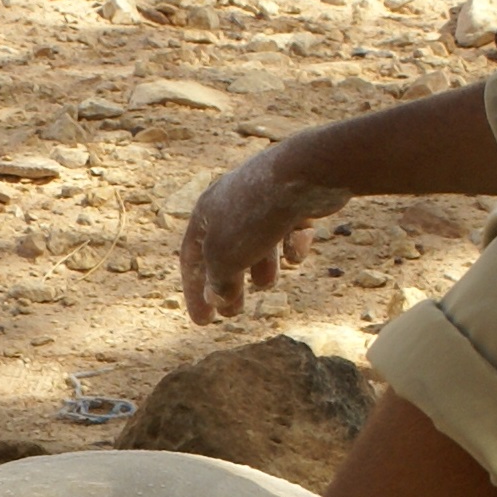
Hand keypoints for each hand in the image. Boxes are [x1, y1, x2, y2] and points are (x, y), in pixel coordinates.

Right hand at [178, 147, 349, 325]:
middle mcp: (232, 202)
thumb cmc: (254, 216)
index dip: (194, 292)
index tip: (203, 321)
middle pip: (225, 251)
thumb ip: (218, 282)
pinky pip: (289, 228)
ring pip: (258, 241)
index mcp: (206, 211)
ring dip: (260, 267)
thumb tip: (217, 300)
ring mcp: (265, 199)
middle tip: (234, 312)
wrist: (304, 174)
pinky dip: (291, 245)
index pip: (191, 257)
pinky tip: (296, 253)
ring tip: (266, 283)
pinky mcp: (297, 199)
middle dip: (229, 283)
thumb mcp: (226, 257)